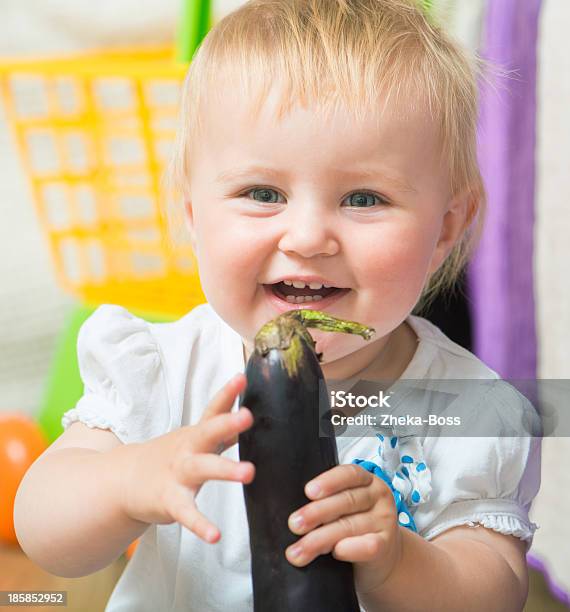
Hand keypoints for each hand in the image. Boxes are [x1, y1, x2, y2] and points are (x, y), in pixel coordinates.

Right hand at [118, 373, 254, 542]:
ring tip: (249, 472)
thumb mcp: (195, 439)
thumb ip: (221, 428)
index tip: (242, 377)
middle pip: (208, 432)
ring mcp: (178, 473)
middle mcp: (188, 449)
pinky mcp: (170, 500)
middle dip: (228, 423)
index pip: (213, 409)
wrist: (124, 480)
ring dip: (225, 469)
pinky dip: (200, 525)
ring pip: (203, 468)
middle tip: (248, 415)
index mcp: (196, 434)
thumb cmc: (171, 457)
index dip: (228, 393)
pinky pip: (187, 513)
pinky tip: (215, 535)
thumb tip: (247, 412)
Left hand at [285, 464, 402, 593]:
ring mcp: (384, 520)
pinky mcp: (387, 545)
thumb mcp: (343, 507)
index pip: (348, 474)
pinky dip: (350, 548)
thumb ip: (326, 502)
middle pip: (346, 500)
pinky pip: (369, 546)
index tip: (308, 491)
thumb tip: (294, 512)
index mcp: (366, 480)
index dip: (328, 481)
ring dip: (320, 539)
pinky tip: (336, 552)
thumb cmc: (354, 526)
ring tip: (298, 551)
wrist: (382, 559)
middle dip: (316, 513)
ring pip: (350, 525)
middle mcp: (377, 496)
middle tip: (294, 524)